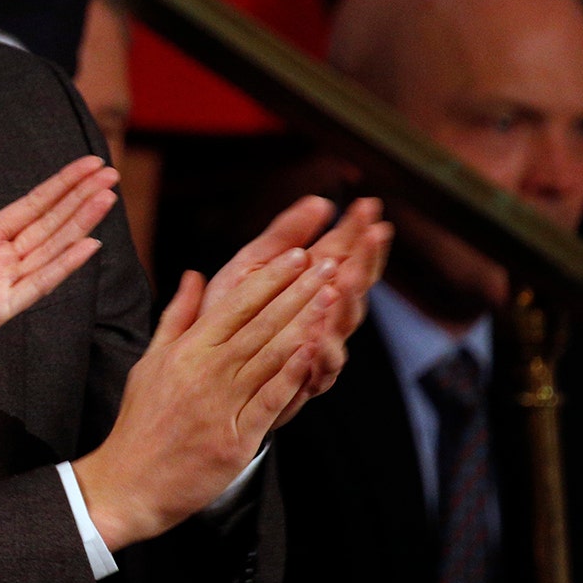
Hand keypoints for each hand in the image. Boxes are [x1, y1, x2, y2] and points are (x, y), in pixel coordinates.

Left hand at [0, 138, 118, 377]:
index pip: (32, 206)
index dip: (61, 185)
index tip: (89, 166)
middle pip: (49, 223)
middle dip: (80, 198)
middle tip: (110, 173)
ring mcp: (1, 283)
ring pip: (50, 247)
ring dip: (79, 223)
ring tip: (106, 198)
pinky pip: (37, 283)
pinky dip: (63, 265)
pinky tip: (87, 245)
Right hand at [74, 249, 337, 549]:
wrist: (129, 483)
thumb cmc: (140, 423)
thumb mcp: (149, 361)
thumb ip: (177, 317)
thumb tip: (195, 275)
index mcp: (184, 350)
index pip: (234, 305)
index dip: (270, 278)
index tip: (297, 254)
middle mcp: (205, 372)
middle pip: (260, 324)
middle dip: (298, 291)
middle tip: (329, 262)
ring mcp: (222, 405)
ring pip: (271, 356)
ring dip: (305, 323)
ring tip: (333, 295)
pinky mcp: (237, 439)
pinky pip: (271, 400)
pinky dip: (295, 374)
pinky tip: (316, 350)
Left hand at [202, 196, 392, 425]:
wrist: (207, 367)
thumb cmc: (230, 312)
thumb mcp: (253, 266)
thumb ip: (284, 235)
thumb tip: (321, 201)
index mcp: (311, 285)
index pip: (344, 252)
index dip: (358, 230)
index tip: (370, 205)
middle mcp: (323, 315)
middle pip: (354, 286)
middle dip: (365, 259)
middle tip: (375, 233)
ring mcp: (318, 347)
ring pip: (341, 326)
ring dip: (346, 303)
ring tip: (343, 280)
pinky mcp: (303, 381)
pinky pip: (319, 370)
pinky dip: (321, 355)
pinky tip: (318, 339)